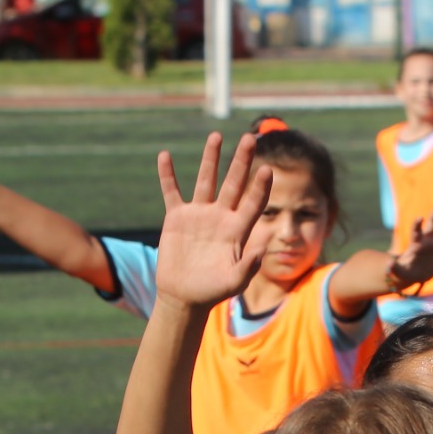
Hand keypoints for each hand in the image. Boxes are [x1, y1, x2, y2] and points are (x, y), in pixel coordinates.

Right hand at [153, 133, 274, 306]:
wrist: (184, 297)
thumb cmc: (213, 291)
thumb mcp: (235, 281)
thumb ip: (250, 263)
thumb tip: (267, 242)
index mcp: (238, 229)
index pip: (254, 202)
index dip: (260, 187)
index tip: (267, 169)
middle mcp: (221, 216)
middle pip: (233, 183)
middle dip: (241, 161)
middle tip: (249, 139)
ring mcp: (199, 215)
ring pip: (205, 180)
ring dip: (210, 158)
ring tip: (216, 136)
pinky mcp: (177, 218)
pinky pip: (171, 192)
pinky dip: (167, 175)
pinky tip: (164, 155)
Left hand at [388, 206, 432, 290]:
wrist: (416, 273)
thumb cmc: (406, 271)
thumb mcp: (399, 271)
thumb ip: (393, 268)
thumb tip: (387, 266)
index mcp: (416, 243)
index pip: (416, 231)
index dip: (417, 225)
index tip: (419, 218)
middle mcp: (428, 240)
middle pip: (432, 223)